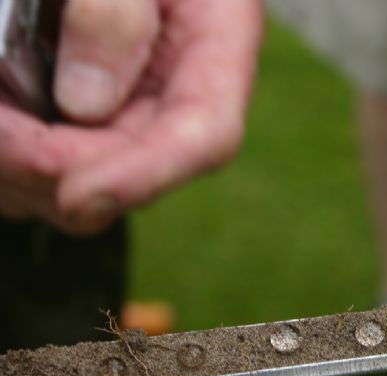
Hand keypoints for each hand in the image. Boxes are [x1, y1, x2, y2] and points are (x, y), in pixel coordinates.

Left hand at [0, 0, 262, 234]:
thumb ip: (115, 9)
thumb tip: (86, 101)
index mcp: (215, 49)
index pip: (205, 133)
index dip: (146, 174)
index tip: (78, 196)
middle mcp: (175, 93)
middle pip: (131, 166)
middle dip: (57, 168)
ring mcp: (131, 110)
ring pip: (83, 178)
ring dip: (21, 170)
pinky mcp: (88, 116)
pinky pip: (49, 160)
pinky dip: (10, 155)